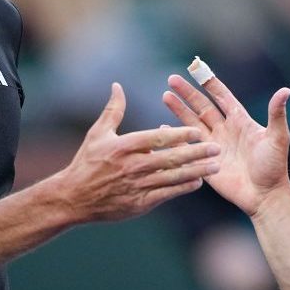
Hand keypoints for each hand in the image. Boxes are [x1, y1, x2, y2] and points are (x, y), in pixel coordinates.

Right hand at [51, 83, 219, 222]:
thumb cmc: (86, 162)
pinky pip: (166, 194)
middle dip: (195, 154)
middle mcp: (132, 166)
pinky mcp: (139, 203)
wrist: (73, 198)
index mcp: (124, 146)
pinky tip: (198, 182)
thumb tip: (118, 85)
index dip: (178, 135)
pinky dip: (182, 188)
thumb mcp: (98, 133)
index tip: (197, 131)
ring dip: (196, 171)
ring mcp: (136, 186)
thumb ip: (113, 110)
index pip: (157, 138)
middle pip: (170, 158)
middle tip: (216, 148)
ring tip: (215, 166)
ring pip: (172, 178)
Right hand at [163, 73, 289, 216]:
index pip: (222, 97)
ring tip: (165, 96)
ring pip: (192, 123)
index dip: (210, 83)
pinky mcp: (206, 162)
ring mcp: (214, 146)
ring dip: (179, 110)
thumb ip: (277, 114)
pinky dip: (176, 137)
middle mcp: (225, 130)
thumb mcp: (278, 138)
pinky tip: (164, 127)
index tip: (197, 69)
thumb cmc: (274, 167)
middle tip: (172, 79)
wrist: (265, 196)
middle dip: (188, 93)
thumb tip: (286, 90)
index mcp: (240, 121)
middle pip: (202, 107)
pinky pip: (188, 146)